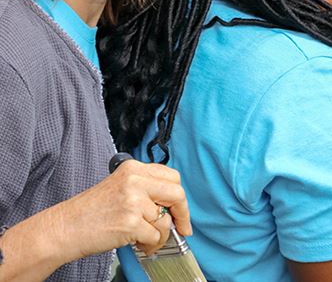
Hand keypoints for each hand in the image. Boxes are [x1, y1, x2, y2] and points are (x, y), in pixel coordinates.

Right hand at [53, 158, 191, 262]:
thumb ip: (144, 188)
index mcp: (133, 168)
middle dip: (182, 214)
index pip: (171, 176)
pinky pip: (154, 236)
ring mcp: (133, 201)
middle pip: (176, 193)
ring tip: (146, 240)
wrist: (67, 226)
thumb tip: (171, 204)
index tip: (180, 210)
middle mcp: (135, 180)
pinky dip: (150, 245)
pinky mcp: (130, 222)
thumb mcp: (120, 186)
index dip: (179, 196)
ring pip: (165, 220)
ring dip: (160, 235)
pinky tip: (139, 245)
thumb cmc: (91, 211)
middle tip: (180, 228)